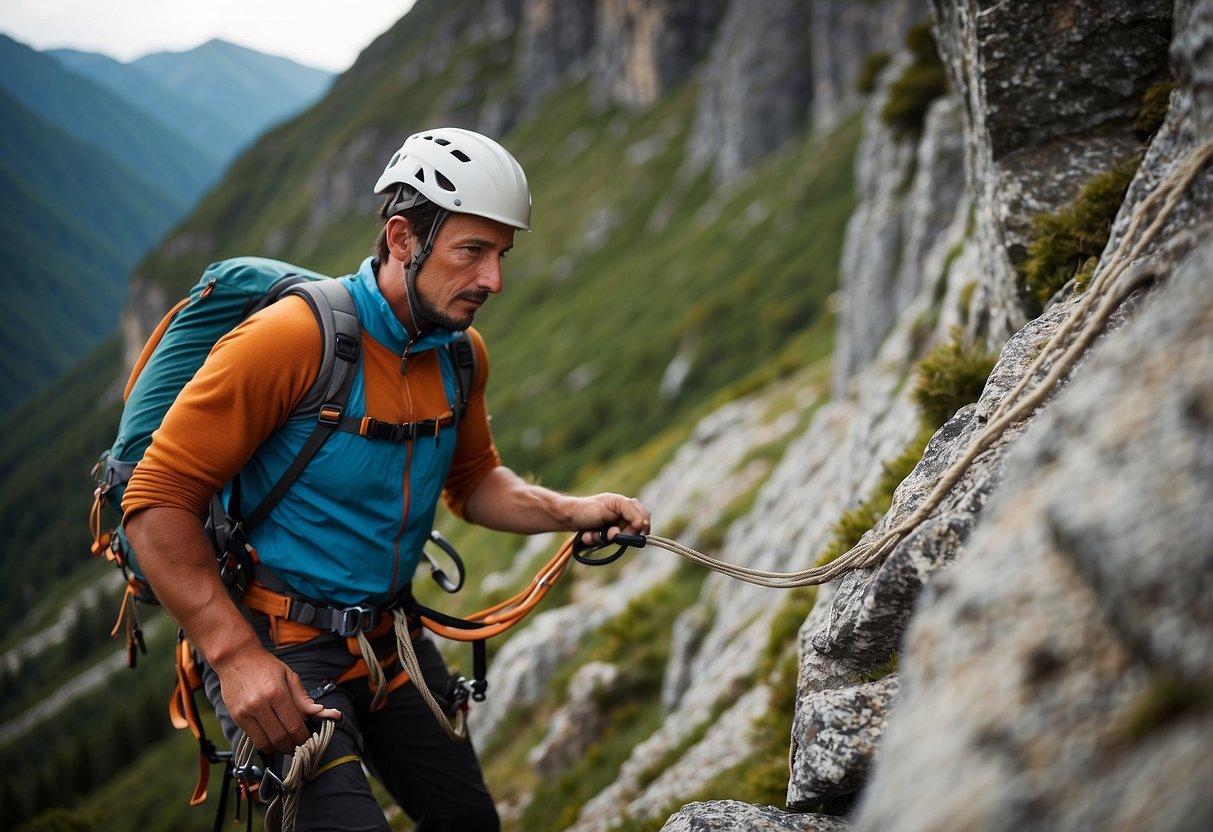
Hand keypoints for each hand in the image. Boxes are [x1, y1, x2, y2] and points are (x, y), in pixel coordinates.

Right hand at [215, 648, 342, 753]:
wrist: (235, 658)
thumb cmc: (264, 665)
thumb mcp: (288, 675)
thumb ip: (302, 697)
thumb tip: (318, 712)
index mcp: (277, 693)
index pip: (294, 725)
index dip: (303, 737)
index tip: (308, 739)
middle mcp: (260, 705)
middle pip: (281, 738)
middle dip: (293, 746)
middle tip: (298, 744)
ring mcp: (246, 713)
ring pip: (266, 743)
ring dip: (278, 748)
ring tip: (285, 743)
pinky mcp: (236, 718)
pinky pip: (253, 739)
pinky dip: (264, 743)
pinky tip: (271, 737)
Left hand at [572, 492, 650, 545]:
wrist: (567, 516)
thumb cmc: (587, 508)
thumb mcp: (612, 505)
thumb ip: (630, 512)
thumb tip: (644, 525)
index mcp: (626, 504)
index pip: (644, 516)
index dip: (640, 526)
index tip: (633, 532)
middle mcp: (622, 515)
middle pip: (633, 531)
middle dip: (619, 534)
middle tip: (609, 533)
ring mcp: (614, 525)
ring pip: (619, 539)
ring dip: (604, 538)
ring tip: (593, 533)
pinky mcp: (606, 534)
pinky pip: (607, 542)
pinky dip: (598, 540)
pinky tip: (589, 535)